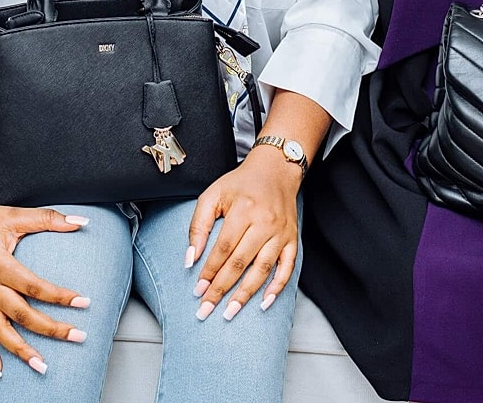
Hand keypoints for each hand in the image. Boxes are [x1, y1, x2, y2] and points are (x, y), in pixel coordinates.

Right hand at [0, 198, 90, 377]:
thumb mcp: (14, 215)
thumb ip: (48, 218)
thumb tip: (81, 221)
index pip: (34, 286)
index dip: (60, 296)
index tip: (83, 302)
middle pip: (22, 315)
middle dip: (51, 329)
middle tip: (77, 336)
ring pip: (1, 332)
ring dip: (21, 351)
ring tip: (41, 365)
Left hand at [187, 151, 302, 320]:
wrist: (275, 170)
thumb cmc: (239, 184)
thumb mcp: (212, 195)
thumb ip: (198, 226)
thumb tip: (190, 260)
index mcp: (243, 209)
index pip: (223, 248)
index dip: (209, 271)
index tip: (197, 291)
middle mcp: (265, 221)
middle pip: (241, 262)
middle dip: (221, 289)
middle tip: (206, 310)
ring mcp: (281, 232)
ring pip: (263, 268)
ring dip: (246, 293)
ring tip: (230, 312)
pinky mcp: (292, 238)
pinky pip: (288, 267)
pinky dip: (278, 286)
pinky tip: (265, 303)